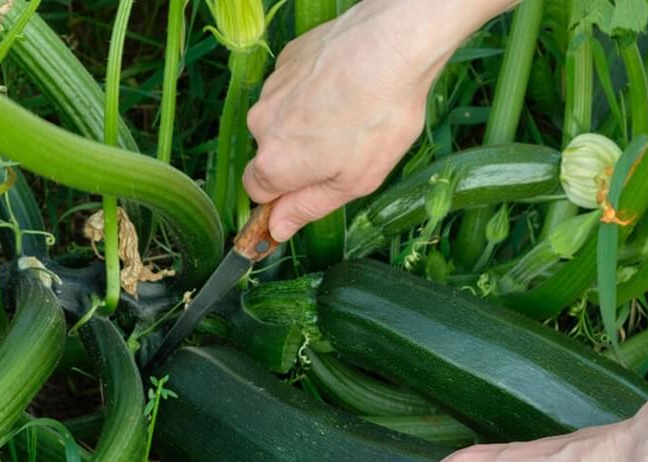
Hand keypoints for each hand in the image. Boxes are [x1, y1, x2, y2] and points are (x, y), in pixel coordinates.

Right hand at [243, 1, 469, 240]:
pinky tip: (346, 88)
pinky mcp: (287, 60)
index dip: (284, 196)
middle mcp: (261, 124)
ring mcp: (272, 88)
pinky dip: (314, 93)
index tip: (310, 191)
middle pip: (271, 153)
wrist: (390, 45)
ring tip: (351, 114)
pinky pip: (293, 88)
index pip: (257, 192)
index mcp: (274, 163)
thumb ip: (308, 207)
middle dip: (300, 157)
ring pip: (283, 118)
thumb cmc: (378, 119)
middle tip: (346, 150)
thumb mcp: (352, 182)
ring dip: (308, 123)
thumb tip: (277, 229)